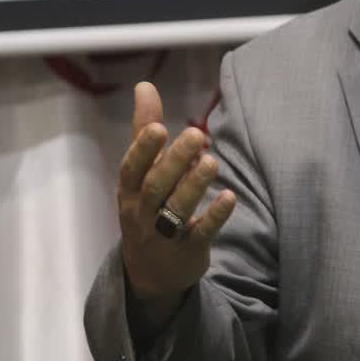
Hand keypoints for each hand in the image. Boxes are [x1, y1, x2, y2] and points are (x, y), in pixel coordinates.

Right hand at [117, 81, 235, 315]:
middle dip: (174, 161)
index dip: (143, 150)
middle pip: (156, 187)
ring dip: (194, 185)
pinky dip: (214, 216)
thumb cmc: (146, 209)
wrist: (150, 274)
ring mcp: (163, 235)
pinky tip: (229, 198)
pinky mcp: (188, 250)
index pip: (132, 169)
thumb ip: (145, 131)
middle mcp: (142, 213)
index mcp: (130, 191)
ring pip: (176, 209)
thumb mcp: (141, 175)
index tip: (158, 128)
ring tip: (212, 161)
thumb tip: (145, 86)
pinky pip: (200, 233)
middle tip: (196, 134)